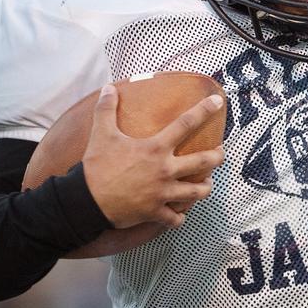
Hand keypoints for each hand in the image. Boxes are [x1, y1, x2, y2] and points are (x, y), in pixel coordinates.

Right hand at [82, 85, 225, 228]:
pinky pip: (176, 219)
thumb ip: (106, 109)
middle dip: (218, 157)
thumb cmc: (96, 166)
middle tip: (221, 153)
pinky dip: (180, 218)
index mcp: (156, 148)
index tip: (217, 101)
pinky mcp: (156, 212)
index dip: (204, 110)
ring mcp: (163, 193)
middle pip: (204, 162)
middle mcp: (165, 170)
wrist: (86, 200)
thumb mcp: (101, 134)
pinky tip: (180, 215)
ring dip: (205, 188)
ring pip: (198, 193)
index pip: (186, 123)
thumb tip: (108, 88)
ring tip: (206, 184)